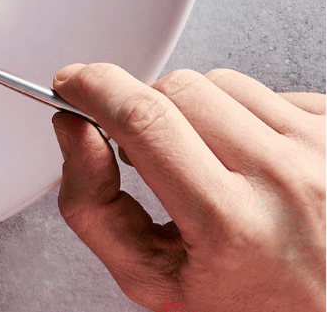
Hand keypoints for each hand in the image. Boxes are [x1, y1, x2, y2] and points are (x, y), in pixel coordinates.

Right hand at [51, 63, 324, 311]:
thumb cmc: (246, 302)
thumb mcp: (152, 278)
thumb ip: (93, 207)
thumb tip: (73, 128)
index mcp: (232, 224)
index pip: (145, 119)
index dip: (95, 87)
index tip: (71, 83)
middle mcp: (287, 181)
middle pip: (179, 89)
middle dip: (142, 107)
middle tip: (139, 146)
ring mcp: (323, 152)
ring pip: (223, 82)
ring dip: (196, 112)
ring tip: (207, 164)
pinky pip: (270, 92)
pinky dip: (245, 118)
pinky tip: (250, 163)